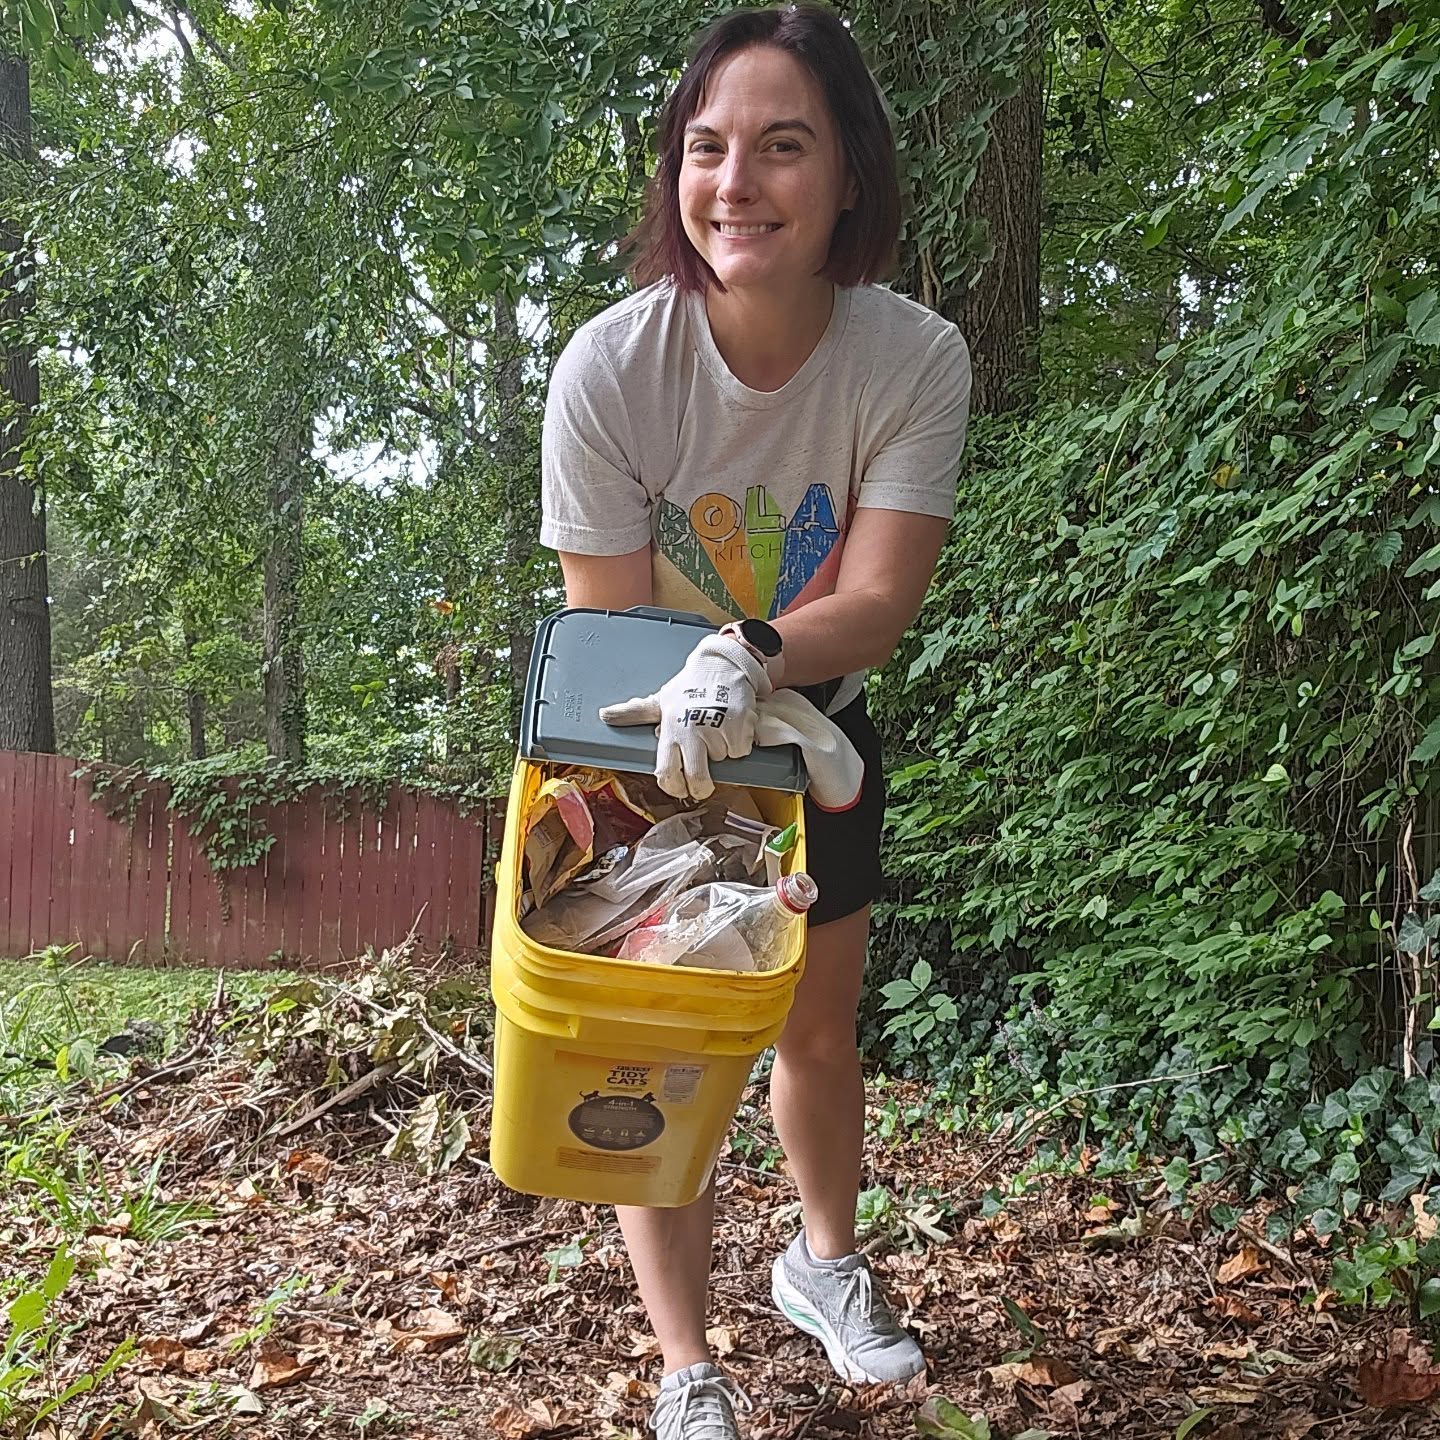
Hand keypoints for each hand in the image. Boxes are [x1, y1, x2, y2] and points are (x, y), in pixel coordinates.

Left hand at [599, 633, 772, 799]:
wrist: (722, 664)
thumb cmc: (691, 686)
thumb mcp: (661, 701)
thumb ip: (635, 713)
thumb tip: (605, 715)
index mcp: (670, 729)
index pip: (666, 772)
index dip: (674, 787)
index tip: (680, 788)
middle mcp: (692, 731)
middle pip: (698, 778)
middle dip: (702, 787)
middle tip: (703, 784)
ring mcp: (717, 728)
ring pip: (723, 760)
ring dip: (723, 750)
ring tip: (717, 729)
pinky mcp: (740, 724)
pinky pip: (741, 750)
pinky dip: (741, 742)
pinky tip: (733, 725)